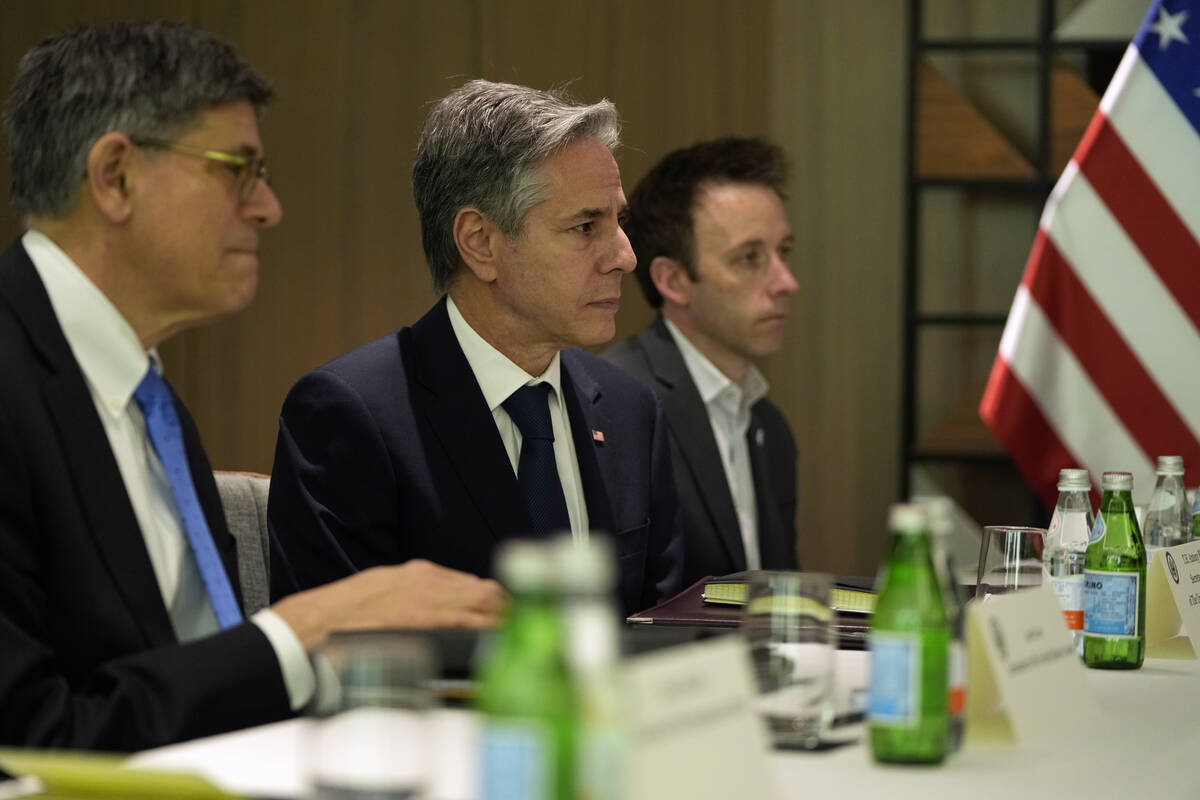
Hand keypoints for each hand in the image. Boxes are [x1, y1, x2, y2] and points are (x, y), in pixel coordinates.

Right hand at [271, 559, 506, 650]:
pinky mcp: (426, 620)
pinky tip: (501, 634)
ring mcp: (429, 599)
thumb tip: (431, 608)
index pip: (467, 582)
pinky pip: (468, 621)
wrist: (317, 624)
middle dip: (503, 604)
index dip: (488, 596)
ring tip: (518, 627)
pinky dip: (488, 626)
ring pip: (481, 602)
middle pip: (482, 589)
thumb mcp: (382, 590)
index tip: (501, 606)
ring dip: (501, 615)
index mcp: (418, 572)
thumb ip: (410, 595)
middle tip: (519, 618)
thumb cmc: (343, 613)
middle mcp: (429, 581)